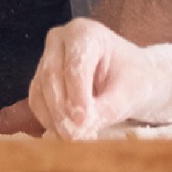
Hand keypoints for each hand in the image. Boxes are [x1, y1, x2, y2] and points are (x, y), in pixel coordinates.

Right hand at [28, 18, 171, 139]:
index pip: (75, 65)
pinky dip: (50, 121)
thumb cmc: (134, 80)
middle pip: (52, 77)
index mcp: (85, 32)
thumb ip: (106, 109)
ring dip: (55, 119)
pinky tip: (68, 134)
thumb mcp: (128, 93)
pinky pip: (37, 103)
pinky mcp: (41, 80)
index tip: (83, 122)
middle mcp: (61, 40)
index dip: (77, 96)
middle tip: (76, 137)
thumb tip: (80, 128)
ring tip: (76, 139)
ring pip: (41, 92)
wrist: (131, 79)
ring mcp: (47, 59)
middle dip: (63, 111)